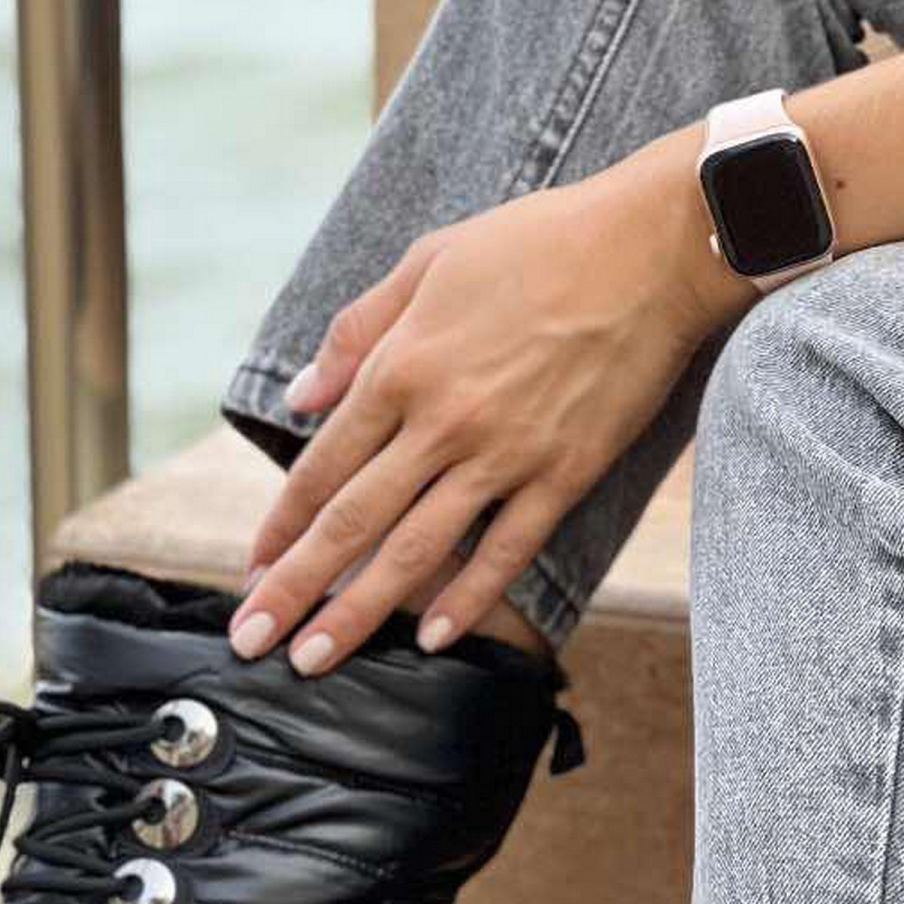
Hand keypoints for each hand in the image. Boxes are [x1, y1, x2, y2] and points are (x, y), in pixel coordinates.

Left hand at [230, 126, 747, 671]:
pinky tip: (432, 640)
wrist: (653, 248)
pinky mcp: (563, 475)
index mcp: (403, 365)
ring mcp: (504, 455)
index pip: (322, 466)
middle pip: (351, 523)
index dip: (280, 526)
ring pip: (415, 551)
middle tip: (251, 641)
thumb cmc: (539, 243)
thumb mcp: (429, 261)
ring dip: (358, 613)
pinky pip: (506, 552)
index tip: (251, 572)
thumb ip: (358, 333)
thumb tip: (299, 398)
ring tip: (314, 661)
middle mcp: (442, 420)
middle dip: (294, 589)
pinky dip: (467, 600)